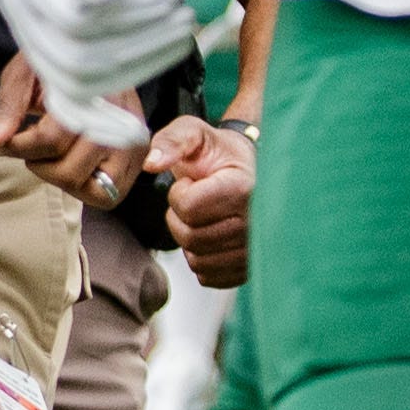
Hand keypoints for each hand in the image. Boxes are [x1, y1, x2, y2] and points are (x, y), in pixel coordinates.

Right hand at [0, 0, 195, 145]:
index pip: (73, 18)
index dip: (127, 16)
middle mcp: (20, 7)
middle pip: (74, 56)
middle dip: (138, 44)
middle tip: (185, 17)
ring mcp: (36, 36)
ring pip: (79, 81)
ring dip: (139, 68)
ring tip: (182, 33)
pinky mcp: (58, 57)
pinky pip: (70, 105)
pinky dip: (101, 123)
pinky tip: (136, 134)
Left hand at [0, 51, 145, 203]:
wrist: (90, 57)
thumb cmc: (53, 69)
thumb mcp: (23, 75)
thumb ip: (7, 108)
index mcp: (93, 91)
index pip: (51, 140)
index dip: (17, 147)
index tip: (2, 141)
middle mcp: (122, 117)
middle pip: (70, 172)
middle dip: (40, 164)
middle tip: (33, 143)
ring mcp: (135, 139)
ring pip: (92, 189)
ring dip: (63, 177)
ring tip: (53, 152)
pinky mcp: (139, 154)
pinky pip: (110, 194)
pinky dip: (85, 186)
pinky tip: (71, 162)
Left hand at [150, 113, 254, 288]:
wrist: (251, 170)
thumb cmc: (221, 154)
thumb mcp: (195, 134)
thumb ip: (170, 141)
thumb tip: (151, 163)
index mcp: (246, 188)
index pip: (189, 207)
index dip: (179, 194)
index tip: (193, 183)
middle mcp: (258, 223)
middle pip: (191, 237)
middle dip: (181, 218)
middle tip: (196, 200)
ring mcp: (258, 249)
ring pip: (198, 259)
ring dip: (190, 238)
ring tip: (206, 216)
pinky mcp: (251, 268)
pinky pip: (208, 275)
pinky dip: (201, 258)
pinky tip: (212, 235)